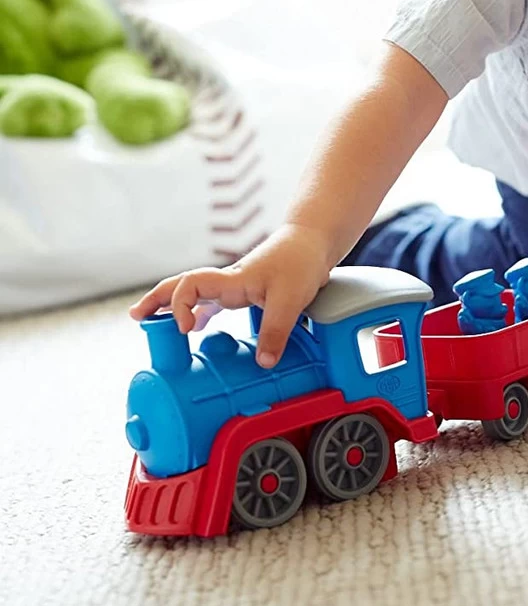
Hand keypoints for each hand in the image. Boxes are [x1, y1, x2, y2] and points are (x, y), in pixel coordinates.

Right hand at [128, 224, 332, 367]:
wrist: (312, 242)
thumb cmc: (300, 261)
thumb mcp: (291, 299)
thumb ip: (275, 331)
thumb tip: (262, 363)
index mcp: (231, 280)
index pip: (190, 285)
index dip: (179, 305)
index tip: (185, 330)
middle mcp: (227, 282)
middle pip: (181, 286)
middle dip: (156, 300)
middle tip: (136, 317)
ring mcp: (233, 286)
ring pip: (193, 294)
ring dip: (171, 306)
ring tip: (151, 323)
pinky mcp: (243, 291)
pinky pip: (211, 301)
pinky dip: (196, 312)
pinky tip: (194, 327)